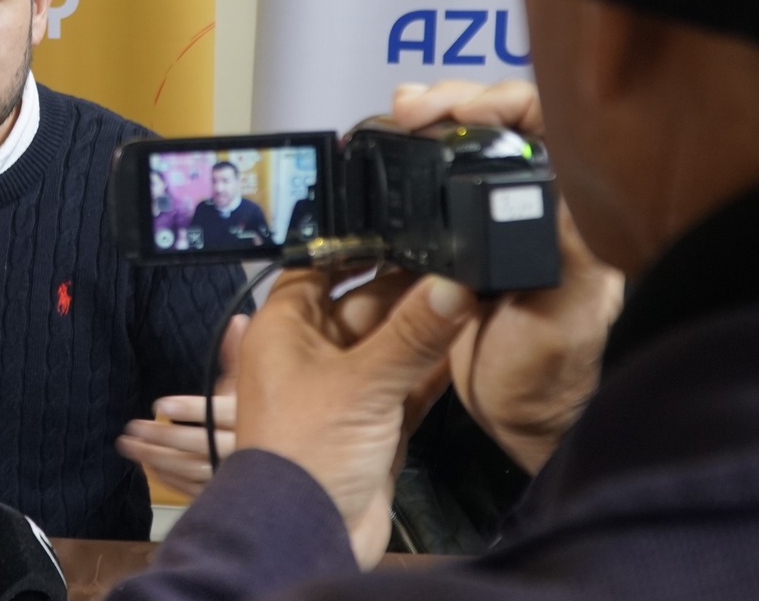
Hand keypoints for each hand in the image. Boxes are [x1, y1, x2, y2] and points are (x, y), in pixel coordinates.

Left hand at [116, 315, 247, 495]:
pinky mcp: (226, 489)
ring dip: (156, 457)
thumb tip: (237, 320)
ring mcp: (234, 472)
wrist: (288, 454)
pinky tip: (150, 465)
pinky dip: (170, 477)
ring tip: (128, 445)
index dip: (189, 409)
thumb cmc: (261, 410)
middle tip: (130, 428)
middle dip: (161, 436)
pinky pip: (195, 488)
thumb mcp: (250, 381)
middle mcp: (244, 448)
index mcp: (249, 417)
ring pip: (192, 468)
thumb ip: (238, 355)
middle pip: (199, 443)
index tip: (159, 404)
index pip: (218, 413)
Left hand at [238, 270, 475, 567]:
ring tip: (473, 289)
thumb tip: (454, 284)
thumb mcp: (363, 381)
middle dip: (407, 286)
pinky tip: (469, 338)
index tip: (399, 226)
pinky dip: (434, 364)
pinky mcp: (375, 419)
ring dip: (427, 324)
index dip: (353, 248)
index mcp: (286, 329)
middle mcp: (313, 352)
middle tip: (456, 259)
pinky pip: (409, 380)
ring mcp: (345, 387)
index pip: (316, 269)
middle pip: (364, 302)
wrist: (311, 532)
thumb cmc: (306, 452)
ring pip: (391, 341)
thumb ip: (413, 333)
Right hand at [391, 80, 624, 472]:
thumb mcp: (563, 320)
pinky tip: (394, 148)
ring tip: (397, 115)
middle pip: (502, 123)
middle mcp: (540, 204)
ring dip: (431, 120)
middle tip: (410, 107)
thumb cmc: (548, 377)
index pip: (549, 125)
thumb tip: (568, 192)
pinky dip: (414, 156)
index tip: (460, 110)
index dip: (504, 102)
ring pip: (467, 144)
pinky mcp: (463, 238)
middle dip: (455, 101)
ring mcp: (500, 218)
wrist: (514, 419)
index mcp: (573, 211)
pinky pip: (439, 180)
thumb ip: (569, 258)